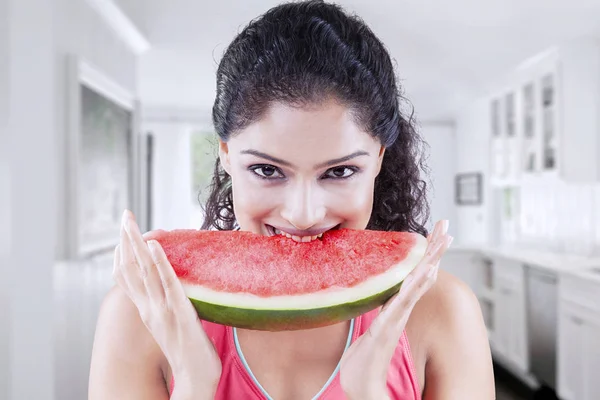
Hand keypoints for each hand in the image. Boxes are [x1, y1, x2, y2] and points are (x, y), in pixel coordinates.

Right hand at [113, 210, 221, 397]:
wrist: (196, 379)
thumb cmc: (190, 352)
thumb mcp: (172, 323)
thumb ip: (168, 304)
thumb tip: (173, 286)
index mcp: (147, 310)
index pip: (127, 277)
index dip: (123, 253)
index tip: (123, 232)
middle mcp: (148, 309)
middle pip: (131, 269)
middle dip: (126, 241)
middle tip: (124, 215)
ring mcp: (161, 311)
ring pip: (144, 272)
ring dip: (137, 244)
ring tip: (131, 223)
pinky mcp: (179, 314)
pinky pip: (167, 284)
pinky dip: (159, 262)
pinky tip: (154, 245)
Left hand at [339, 220, 451, 399]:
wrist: (361, 386)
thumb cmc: (364, 360)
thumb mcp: (372, 329)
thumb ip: (380, 314)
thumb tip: (382, 302)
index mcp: (396, 308)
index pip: (415, 275)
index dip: (427, 255)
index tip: (435, 233)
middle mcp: (401, 311)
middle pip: (423, 274)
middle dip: (435, 250)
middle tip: (446, 226)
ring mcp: (396, 318)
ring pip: (417, 284)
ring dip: (430, 261)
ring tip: (442, 241)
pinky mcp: (387, 327)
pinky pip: (403, 302)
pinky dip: (415, 286)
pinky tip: (424, 271)